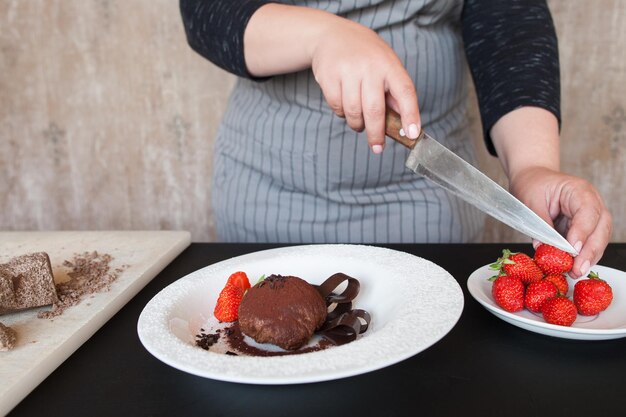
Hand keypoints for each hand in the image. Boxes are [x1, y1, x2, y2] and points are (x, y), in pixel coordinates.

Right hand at [243, 5, 419, 151]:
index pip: (405, 92)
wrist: (332, 35)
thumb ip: (394, 93)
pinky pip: (337, 107)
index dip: (410, 115)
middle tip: (377, 147)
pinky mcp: (329, 76)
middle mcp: (370, 67)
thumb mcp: (386, 66)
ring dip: (357, 124)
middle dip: (376, 134)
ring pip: (353, 112)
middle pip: (374, 110)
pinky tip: (345, 106)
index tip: (412, 134)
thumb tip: (404, 124)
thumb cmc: (365, 55)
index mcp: (389, 65)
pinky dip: (341, 114)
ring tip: (359, 123)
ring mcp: (348, 70)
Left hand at [509, 166, 611, 278]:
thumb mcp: (530, 201)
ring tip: (576, 272)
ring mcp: (592, 214)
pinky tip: (575, 267)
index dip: (582, 232)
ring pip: (599, 238)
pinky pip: (590, 242)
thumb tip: (543, 247)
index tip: (573, 249)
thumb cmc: (533, 184)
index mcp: (579, 190)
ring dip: (589, 257)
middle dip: (590, 251)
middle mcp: (592, 201)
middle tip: (577, 269)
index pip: (588, 212)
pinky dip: (583, 255)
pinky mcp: (586, 226)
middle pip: (601, 228)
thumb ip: (540, 224)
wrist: (533, 178)